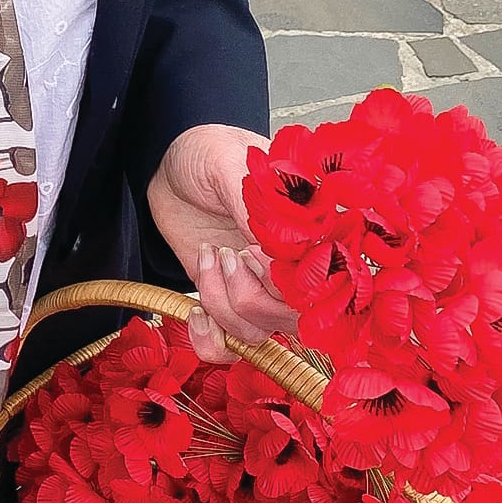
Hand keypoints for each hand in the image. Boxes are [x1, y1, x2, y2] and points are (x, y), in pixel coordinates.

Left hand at [146, 123, 296, 364]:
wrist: (176, 166)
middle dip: (249, 296)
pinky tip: (195, 310)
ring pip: (259, 334)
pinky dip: (209, 340)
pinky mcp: (232, 303)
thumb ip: (260, 206)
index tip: (250, 251)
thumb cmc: (210, 154)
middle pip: (294, 319)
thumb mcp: (230, 165)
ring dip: (222, 305)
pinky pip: (231, 349)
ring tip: (210, 258)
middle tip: (228, 252)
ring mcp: (264, 290)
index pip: (325, 281)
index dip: (286, 280)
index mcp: (314, 230)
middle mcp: (297, 268)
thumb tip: (290, 248)